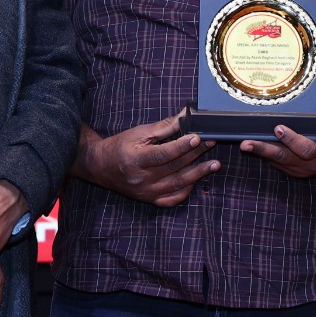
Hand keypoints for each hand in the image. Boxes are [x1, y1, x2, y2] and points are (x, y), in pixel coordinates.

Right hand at [77, 117, 216, 205]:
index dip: (182, 146)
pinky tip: (197, 179)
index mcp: (136, 160)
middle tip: (212, 143)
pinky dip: (186, 190)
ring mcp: (146, 192)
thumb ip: (164, 127)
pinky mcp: (149, 199)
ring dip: (198, 174)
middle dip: (196, 154)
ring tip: (215, 164)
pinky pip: (172, 199)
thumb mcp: (139, 133)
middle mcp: (141, 179)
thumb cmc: (120, 146)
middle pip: (174, 167)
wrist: (100, 166)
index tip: (198, 137)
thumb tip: (186, 117)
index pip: (163, 154)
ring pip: (177, 184)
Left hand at [240, 122, 315, 178]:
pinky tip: (254, 146)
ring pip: (277, 161)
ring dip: (260, 152)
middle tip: (247, 143)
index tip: (277, 128)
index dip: (290, 139)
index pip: (304, 148)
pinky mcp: (294, 173)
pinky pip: (277, 163)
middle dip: (263, 149)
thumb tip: (291, 104)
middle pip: (284, 157)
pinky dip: (266, 154)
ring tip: (245, 144)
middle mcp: (310, 165)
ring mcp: (300, 171)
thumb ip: (312, 121)